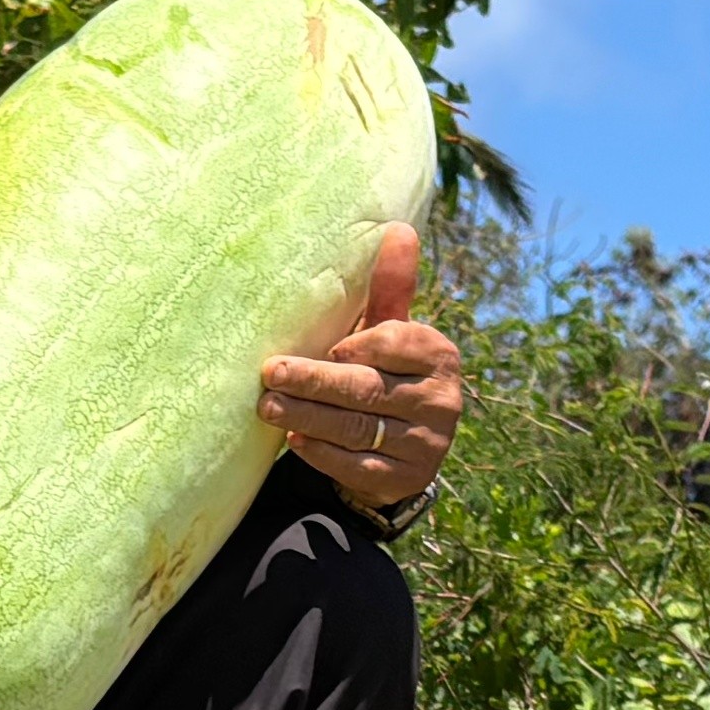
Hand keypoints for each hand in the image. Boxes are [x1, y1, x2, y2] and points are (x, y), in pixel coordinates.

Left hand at [259, 224, 465, 519]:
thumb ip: (391, 290)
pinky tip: (294, 440)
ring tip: (268, 406)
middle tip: (272, 373)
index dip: (361, 345)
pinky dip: (323, 454)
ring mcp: (426, 444)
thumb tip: (399, 229)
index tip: (327, 346)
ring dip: (308, 417)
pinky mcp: (405, 479)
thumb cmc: (388, 374)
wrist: (405, 450)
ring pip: (358, 428)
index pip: (398, 343)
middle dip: (316, 381)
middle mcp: (441, 400)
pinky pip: (358, 466)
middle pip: (368, 388)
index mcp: (439, 356)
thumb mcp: (391, 333)